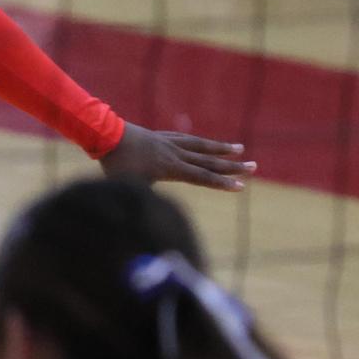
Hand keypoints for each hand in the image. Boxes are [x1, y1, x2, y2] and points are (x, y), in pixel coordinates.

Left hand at [99, 121, 252, 191]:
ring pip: (200, 146)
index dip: (222, 183)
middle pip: (208, 161)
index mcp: (171, 168)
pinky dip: (198, 141)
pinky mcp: (161, 136)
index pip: (202, 177)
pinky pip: (185, 137)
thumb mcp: (129, 188)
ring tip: (239, 148)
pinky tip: (203, 142)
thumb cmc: (115, 165)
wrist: (105, 135)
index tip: (242, 186)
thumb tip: (150, 222)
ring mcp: (169, 142)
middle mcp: (175, 154)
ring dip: (220, 148)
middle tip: (254, 166)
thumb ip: (144, 202)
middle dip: (232, 166)